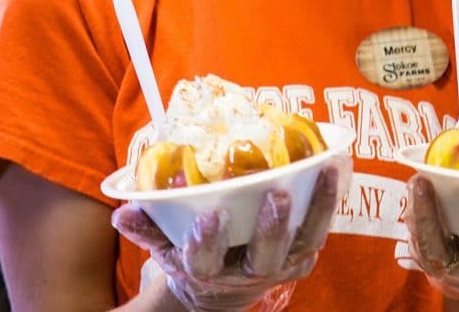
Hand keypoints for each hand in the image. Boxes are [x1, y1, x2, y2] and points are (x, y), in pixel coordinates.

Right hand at [112, 161, 344, 310]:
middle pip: (262, 257)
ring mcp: (279, 266)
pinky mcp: (302, 255)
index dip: (207, 240)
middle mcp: (246, 273)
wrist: (222, 288)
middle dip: (270, 228)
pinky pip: (319, 230)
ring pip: (301, 243)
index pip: (204, 261)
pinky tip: (335, 170)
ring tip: (324, 173)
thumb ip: (147, 225)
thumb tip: (123, 210)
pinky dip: (329, 202)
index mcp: (207, 270)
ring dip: (315, 209)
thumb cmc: (191, 252)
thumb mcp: (164, 243)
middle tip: (276, 194)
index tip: (210, 214)